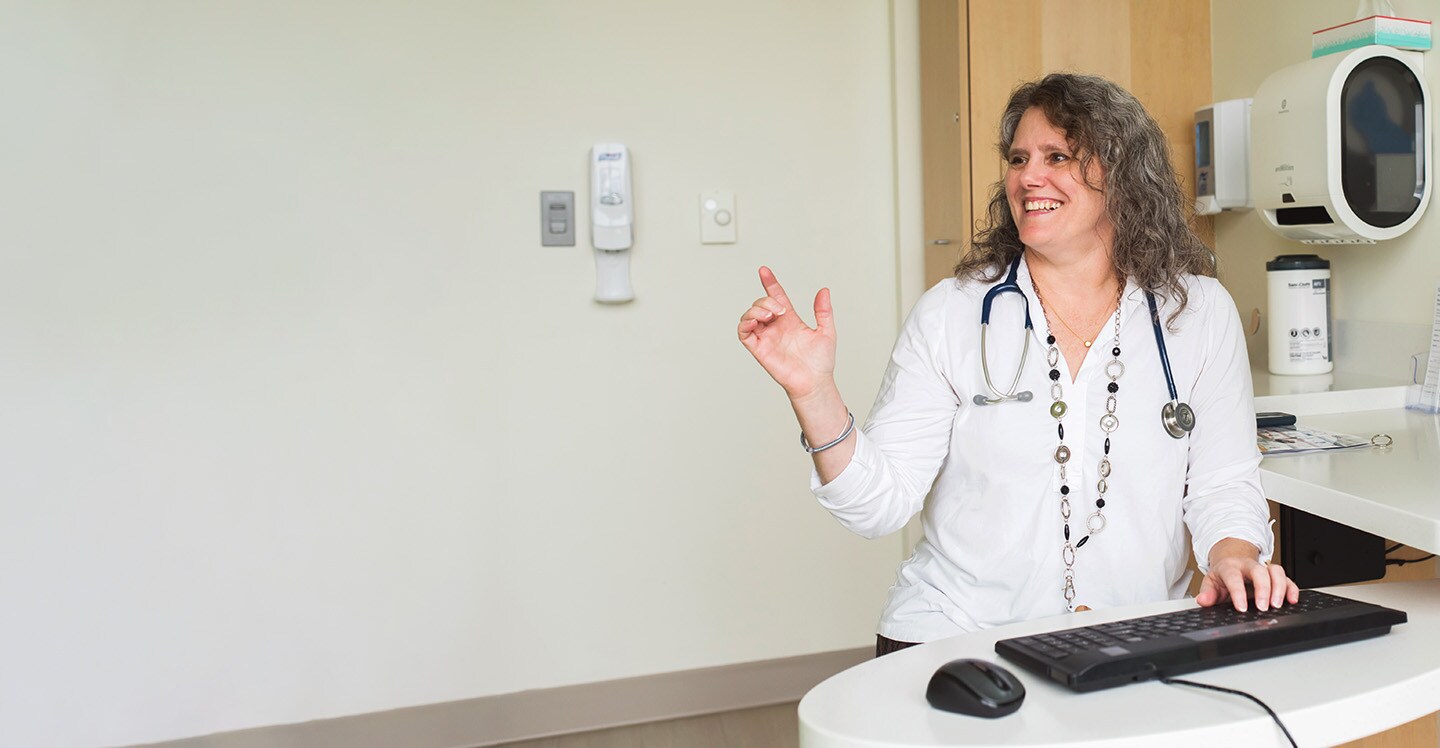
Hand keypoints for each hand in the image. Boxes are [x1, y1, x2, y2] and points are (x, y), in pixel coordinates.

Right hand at [737, 266, 835, 400]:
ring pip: (749, 315)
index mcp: (790, 320)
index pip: (776, 296)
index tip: (764, 271)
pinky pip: (744, 333)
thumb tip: (824, 291)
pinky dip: (745, 323)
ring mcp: (766, 337)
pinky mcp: (759, 349)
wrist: (815, 382)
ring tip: (770, 314)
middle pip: (761, 303)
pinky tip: (756, 321)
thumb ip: (823, 311)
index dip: (770, 283)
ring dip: (756, 309)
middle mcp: (776, 327)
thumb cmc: (820, 362)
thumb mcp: (826, 331)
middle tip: (780, 310)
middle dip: (767, 300)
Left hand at [1196, 538, 1299, 612]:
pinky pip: (1287, 578)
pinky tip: (1292, 600)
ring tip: (1277, 605)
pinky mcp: (1275, 575)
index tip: (1242, 608)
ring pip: (1276, 572)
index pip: (1234, 578)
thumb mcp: (1210, 583)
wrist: (1232, 560)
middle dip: (1263, 589)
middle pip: (1259, 571)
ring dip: (1279, 588)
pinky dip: (1292, 588)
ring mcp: (1263, 569)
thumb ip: (1207, 593)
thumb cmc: (1223, 575)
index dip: (1238, 593)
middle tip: (1263, 607)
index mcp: (1230, 567)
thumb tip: (1203, 600)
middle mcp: (1248, 565)